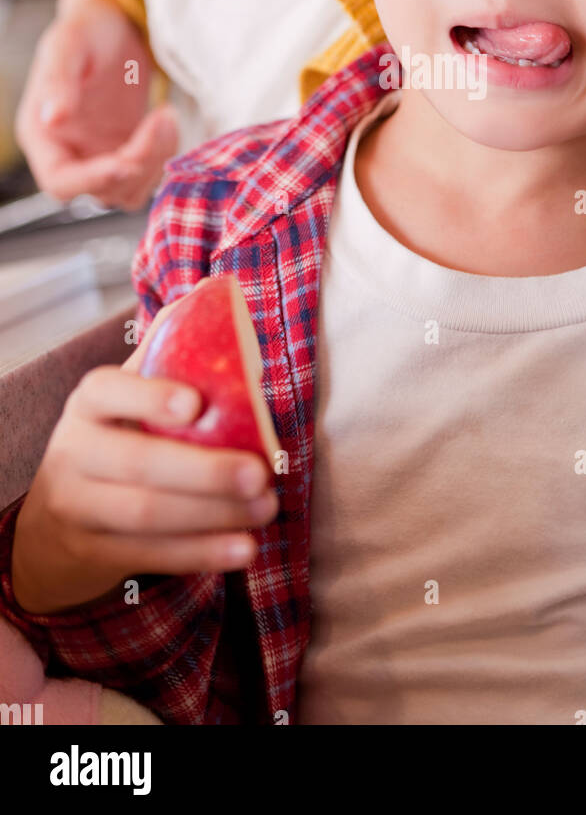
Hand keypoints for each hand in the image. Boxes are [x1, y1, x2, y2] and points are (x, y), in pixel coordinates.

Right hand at [10, 341, 278, 614]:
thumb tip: (220, 292)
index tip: (197, 403)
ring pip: (146, 514)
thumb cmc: (118, 436)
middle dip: (205, 471)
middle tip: (262, 473)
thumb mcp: (129, 392)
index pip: (110, 390)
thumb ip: (168, 350)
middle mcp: (74, 451)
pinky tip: (243, 550)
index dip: (150, 396)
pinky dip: (200, 554)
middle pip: (137, 462)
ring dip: (214, 515)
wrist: (57, 517)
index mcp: (89, 402)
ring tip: (267, 510)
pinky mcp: (92, 553)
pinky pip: (149, 555)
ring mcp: (77, 506)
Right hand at [14, 0, 178, 208]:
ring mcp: (100, 153)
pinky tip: (168, 117)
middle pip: (102, 190)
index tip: (127, 162)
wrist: (114, 22)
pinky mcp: (128, 148)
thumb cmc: (86, 27)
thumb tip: (53, 118)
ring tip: (166, 115)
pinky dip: (165, 153)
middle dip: (137, 164)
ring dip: (156, 161)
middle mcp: (69, 151)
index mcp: (42, 133)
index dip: (93, 180)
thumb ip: (58, 80)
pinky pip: (149, 171)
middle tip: (160, 121)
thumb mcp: (69, 44)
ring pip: (131, 188)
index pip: (60, 180)